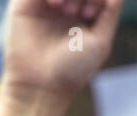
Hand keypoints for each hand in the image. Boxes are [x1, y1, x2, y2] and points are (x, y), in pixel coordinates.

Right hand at [3, 0, 123, 100]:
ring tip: (64, 9)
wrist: (40, 86)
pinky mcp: (24, 4)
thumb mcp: (101, 41)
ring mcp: (45, 3)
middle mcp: (66, 5)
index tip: (91, 14)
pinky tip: (53, 3)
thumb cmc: (72, 69)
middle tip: (78, 13)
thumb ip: (111, 12)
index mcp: (85, 13)